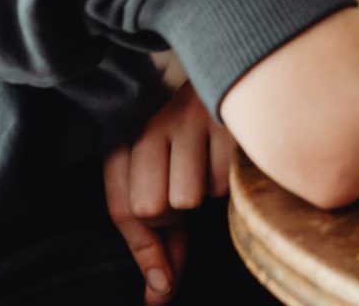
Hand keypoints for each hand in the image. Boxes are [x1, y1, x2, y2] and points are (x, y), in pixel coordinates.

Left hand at [102, 81, 232, 302]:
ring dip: (204, 195)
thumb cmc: (197, 147)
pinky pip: (222, 181)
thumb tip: (159, 294)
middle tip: (190, 191)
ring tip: (209, 166)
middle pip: (150, 209)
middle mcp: (151, 126)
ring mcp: (188, 119)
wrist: (237, 73)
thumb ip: (160, 241)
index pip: (121, 209)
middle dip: (175, 216)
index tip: (161, 287)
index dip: (144, 251)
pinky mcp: (223, 119)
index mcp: (128, 140)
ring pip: (186, 198)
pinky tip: (228, 153)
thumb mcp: (168, 185)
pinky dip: (228, 178)